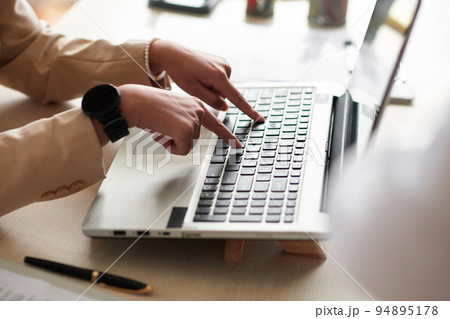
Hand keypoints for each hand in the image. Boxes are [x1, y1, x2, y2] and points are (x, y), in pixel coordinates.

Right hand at [93, 84, 240, 154]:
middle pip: (194, 138)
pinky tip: (161, 134)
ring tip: (161, 128)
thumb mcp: (174, 112)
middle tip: (163, 128)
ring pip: (187, 145)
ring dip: (172, 142)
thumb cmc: (149, 107)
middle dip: (177, 139)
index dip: (228, 137)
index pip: (217, 123)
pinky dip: (170, 147)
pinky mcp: (188, 129)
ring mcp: (195, 119)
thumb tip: (192, 138)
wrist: (135, 102)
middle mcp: (199, 110)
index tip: (238, 145)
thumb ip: (187, 121)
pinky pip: (181, 150)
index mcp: (197, 104)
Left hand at [148, 40, 263, 122]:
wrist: (174, 53)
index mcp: (218, 77)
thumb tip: (226, 107)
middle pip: (226, 94)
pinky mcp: (222, 62)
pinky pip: (221, 80)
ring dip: (213, 88)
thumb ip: (212, 100)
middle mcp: (225, 68)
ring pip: (223, 88)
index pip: (237, 99)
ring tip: (197, 78)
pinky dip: (213, 82)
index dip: (249, 111)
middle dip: (214, 95)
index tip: (260, 119)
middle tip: (197, 85)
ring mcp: (225, 64)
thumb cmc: (181, 72)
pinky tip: (201, 74)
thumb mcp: (193, 91)